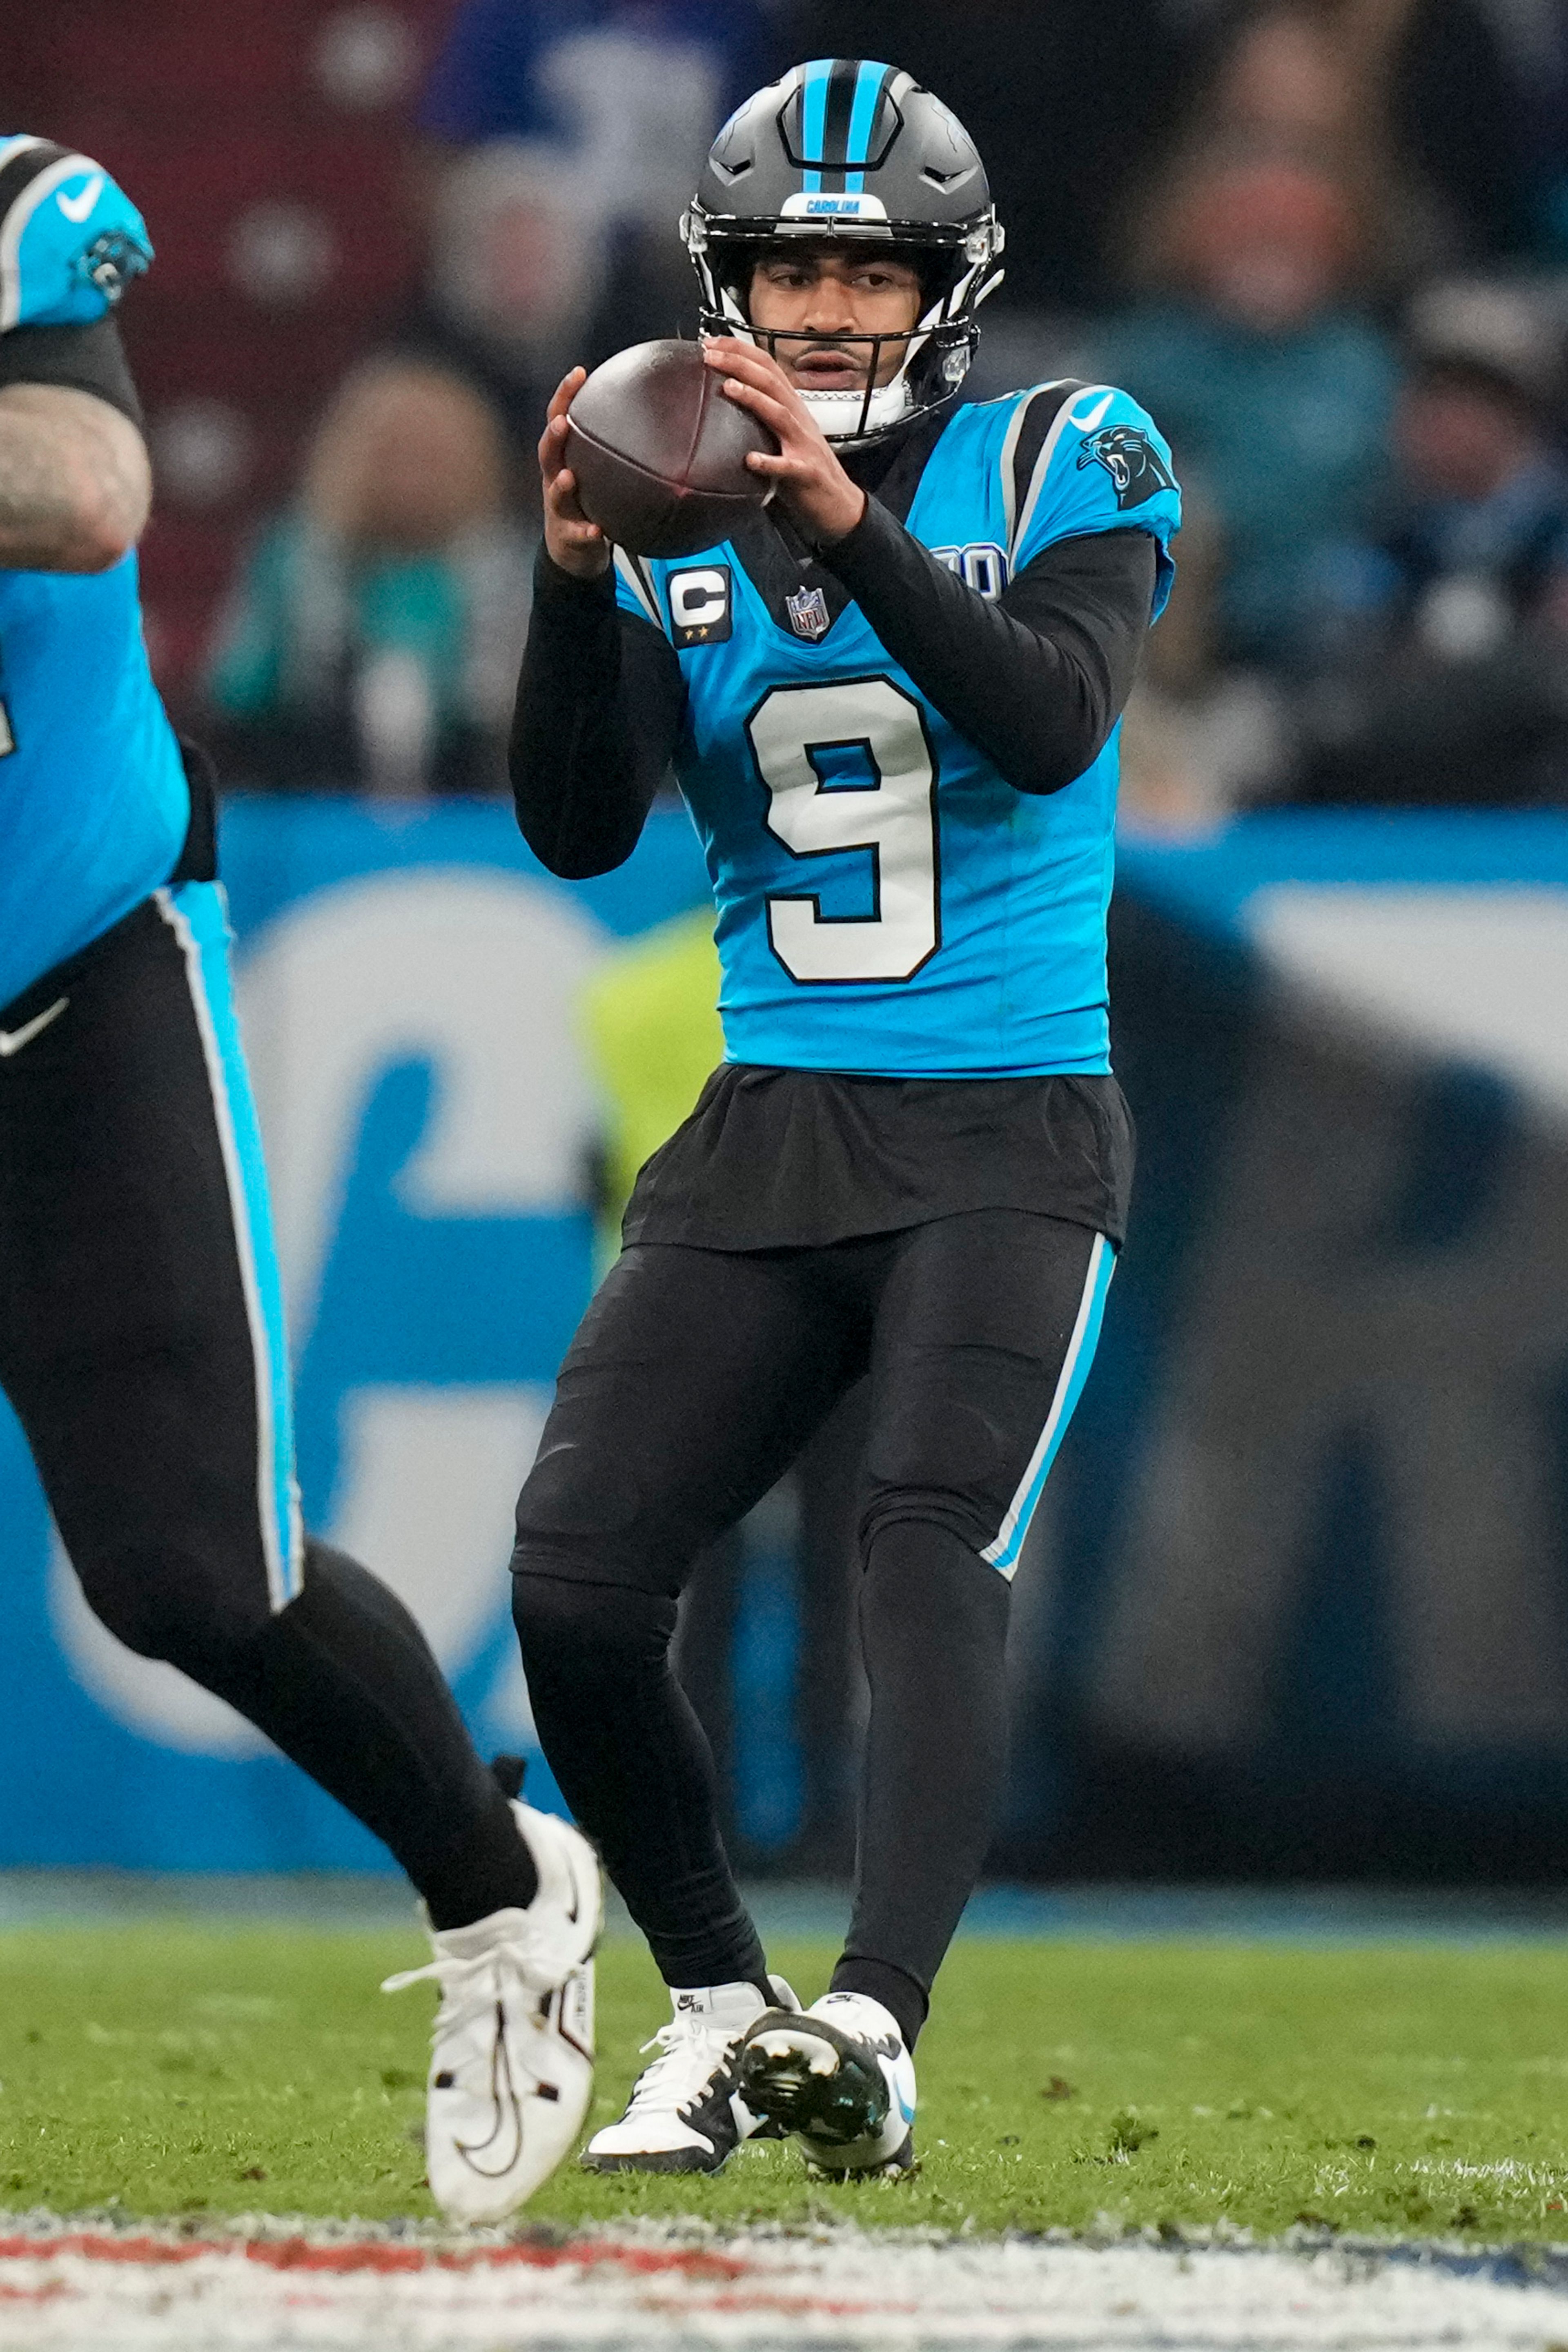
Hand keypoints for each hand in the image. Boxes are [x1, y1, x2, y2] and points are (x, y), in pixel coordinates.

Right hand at [538, 369, 609, 579]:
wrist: (573, 549)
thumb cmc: (591, 502)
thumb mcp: (602, 472)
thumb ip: (619, 448)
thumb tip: (666, 417)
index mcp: (565, 458)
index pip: (560, 419)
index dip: (565, 397)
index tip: (579, 373)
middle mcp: (555, 478)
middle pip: (547, 452)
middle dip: (553, 436)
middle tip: (562, 422)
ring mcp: (559, 508)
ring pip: (555, 493)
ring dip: (562, 485)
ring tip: (569, 478)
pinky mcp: (568, 536)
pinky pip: (576, 534)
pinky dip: (586, 532)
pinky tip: (596, 531)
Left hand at [703, 339, 866, 544]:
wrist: (839, 504)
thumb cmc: (805, 469)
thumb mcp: (784, 434)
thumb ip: (763, 415)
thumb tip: (729, 397)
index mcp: (792, 407)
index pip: (767, 367)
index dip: (741, 350)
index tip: (711, 342)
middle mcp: (799, 418)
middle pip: (771, 381)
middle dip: (740, 363)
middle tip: (710, 354)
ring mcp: (804, 445)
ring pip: (780, 413)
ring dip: (754, 398)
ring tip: (728, 387)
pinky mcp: (806, 473)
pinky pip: (787, 467)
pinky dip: (769, 462)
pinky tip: (750, 460)